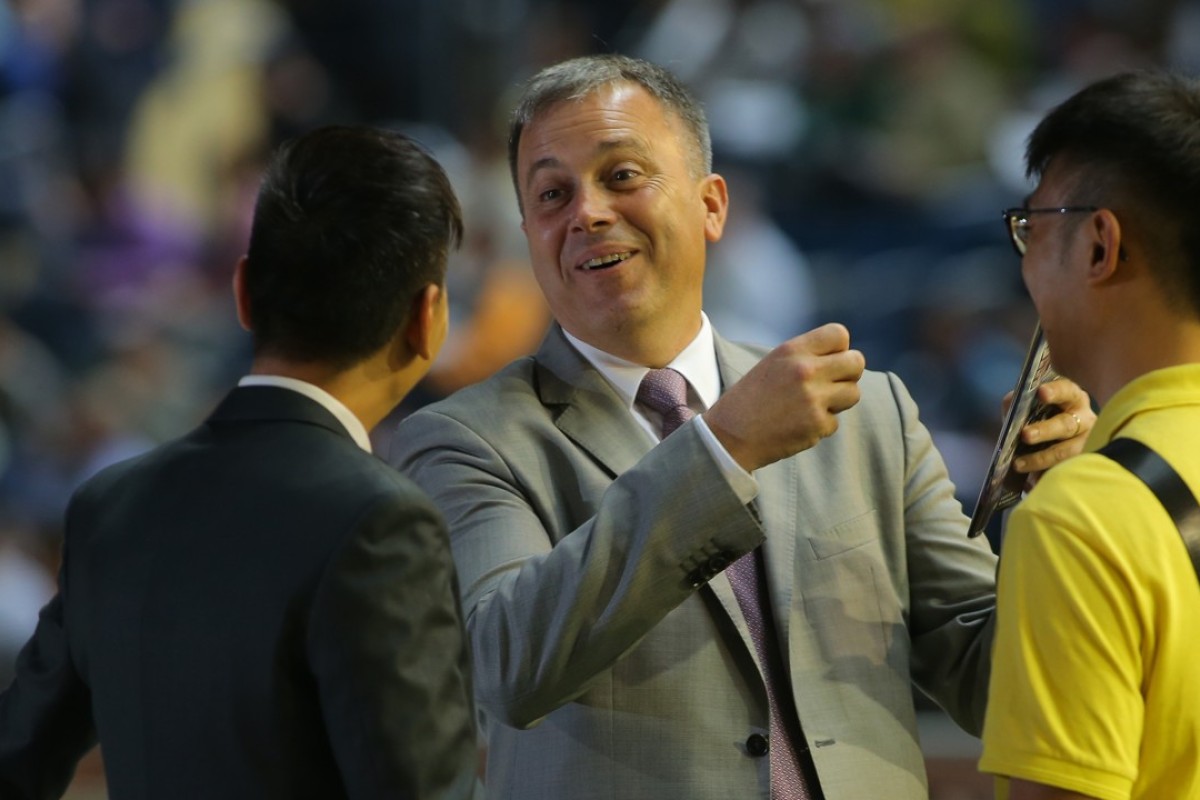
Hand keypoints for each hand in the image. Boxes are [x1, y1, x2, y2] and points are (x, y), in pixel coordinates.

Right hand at [704, 323, 864, 471]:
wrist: (729, 435)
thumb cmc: (751, 399)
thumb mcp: (774, 364)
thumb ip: (805, 358)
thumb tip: (840, 359)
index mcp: (793, 350)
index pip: (839, 335)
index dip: (839, 349)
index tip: (829, 361)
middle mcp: (806, 370)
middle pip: (856, 362)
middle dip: (849, 374)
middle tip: (833, 384)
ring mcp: (814, 398)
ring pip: (853, 393)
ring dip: (839, 401)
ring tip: (813, 406)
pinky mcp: (817, 424)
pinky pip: (835, 422)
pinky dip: (820, 426)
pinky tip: (798, 425)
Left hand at [1007, 377, 1094, 484]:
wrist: (1058, 446)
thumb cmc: (1043, 421)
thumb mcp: (1032, 410)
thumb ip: (1019, 406)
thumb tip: (1010, 404)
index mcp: (1072, 399)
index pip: (1066, 390)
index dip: (1055, 391)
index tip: (1041, 393)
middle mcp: (1085, 419)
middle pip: (1066, 425)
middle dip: (1045, 430)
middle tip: (1025, 435)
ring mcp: (1088, 443)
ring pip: (1067, 452)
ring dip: (1041, 459)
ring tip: (1018, 464)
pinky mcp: (1085, 464)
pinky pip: (1066, 471)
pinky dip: (1047, 476)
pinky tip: (1032, 482)